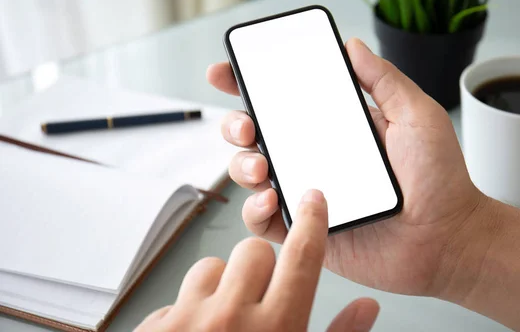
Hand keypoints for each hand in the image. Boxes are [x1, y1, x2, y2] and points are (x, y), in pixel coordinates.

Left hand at [135, 190, 378, 331]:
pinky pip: (175, 298)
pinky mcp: (151, 330)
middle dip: (262, 268)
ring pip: (210, 267)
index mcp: (276, 331)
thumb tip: (368, 308)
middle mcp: (230, 321)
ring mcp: (186, 323)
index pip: (302, 257)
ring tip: (225, 322)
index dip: (313, 222)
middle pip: (254, 250)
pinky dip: (188, 311)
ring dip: (221, 286)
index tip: (314, 200)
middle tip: (261, 298)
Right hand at [207, 38, 485, 297]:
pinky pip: (264, 220)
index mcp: (334, 127)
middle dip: (236, 125)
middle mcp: (314, 156)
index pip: (283, 100)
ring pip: (251, 174)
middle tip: (247, 126)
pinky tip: (271, 199)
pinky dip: (255, 209)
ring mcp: (308, 192)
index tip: (225, 72)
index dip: (248, 85)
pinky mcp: (307, 228)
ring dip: (242, 165)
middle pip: (255, 135)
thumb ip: (384, 80)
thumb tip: (352, 45)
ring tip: (262, 167)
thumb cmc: (439, 178)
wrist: (447, 238)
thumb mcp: (415, 116)